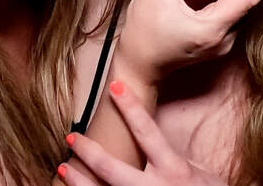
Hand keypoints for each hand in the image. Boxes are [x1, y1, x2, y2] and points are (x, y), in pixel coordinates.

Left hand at [58, 82, 226, 185]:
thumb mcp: (199, 172)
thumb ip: (174, 158)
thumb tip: (153, 138)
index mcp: (174, 171)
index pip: (147, 132)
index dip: (131, 107)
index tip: (115, 86)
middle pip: (112, 168)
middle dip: (89, 151)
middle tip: (72, 136)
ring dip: (79, 182)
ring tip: (64, 167)